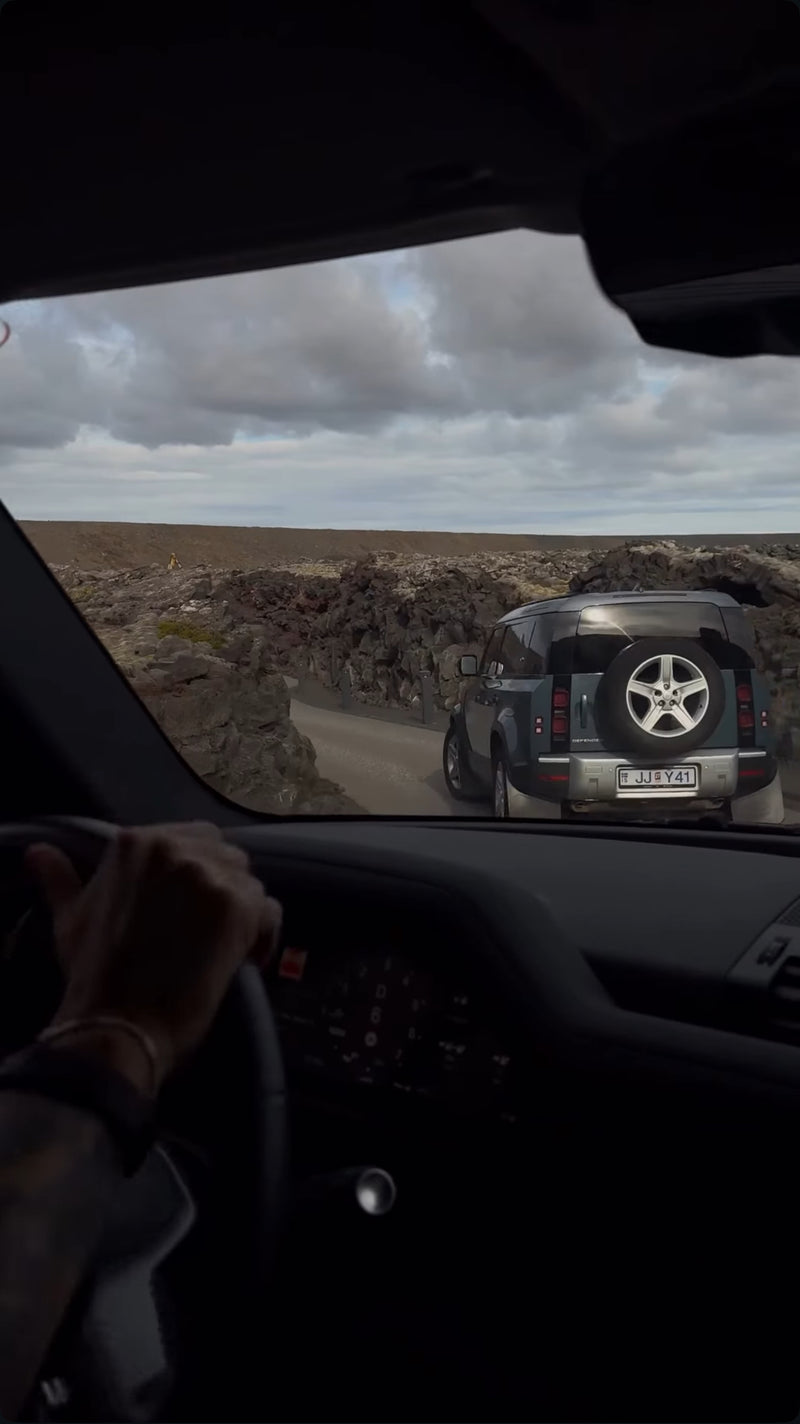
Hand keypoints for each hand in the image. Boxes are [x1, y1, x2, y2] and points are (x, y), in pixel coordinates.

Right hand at [25, 824, 281, 1092]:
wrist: (118, 1024)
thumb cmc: (93, 976)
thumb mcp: (70, 918)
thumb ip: (61, 879)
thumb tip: (40, 853)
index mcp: (134, 842)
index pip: (192, 837)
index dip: (198, 875)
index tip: (192, 908)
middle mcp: (173, 848)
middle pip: (225, 856)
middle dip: (223, 891)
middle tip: (210, 930)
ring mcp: (206, 875)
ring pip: (249, 882)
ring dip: (243, 915)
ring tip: (226, 948)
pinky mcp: (236, 906)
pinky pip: (270, 911)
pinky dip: (264, 937)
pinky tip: (246, 960)